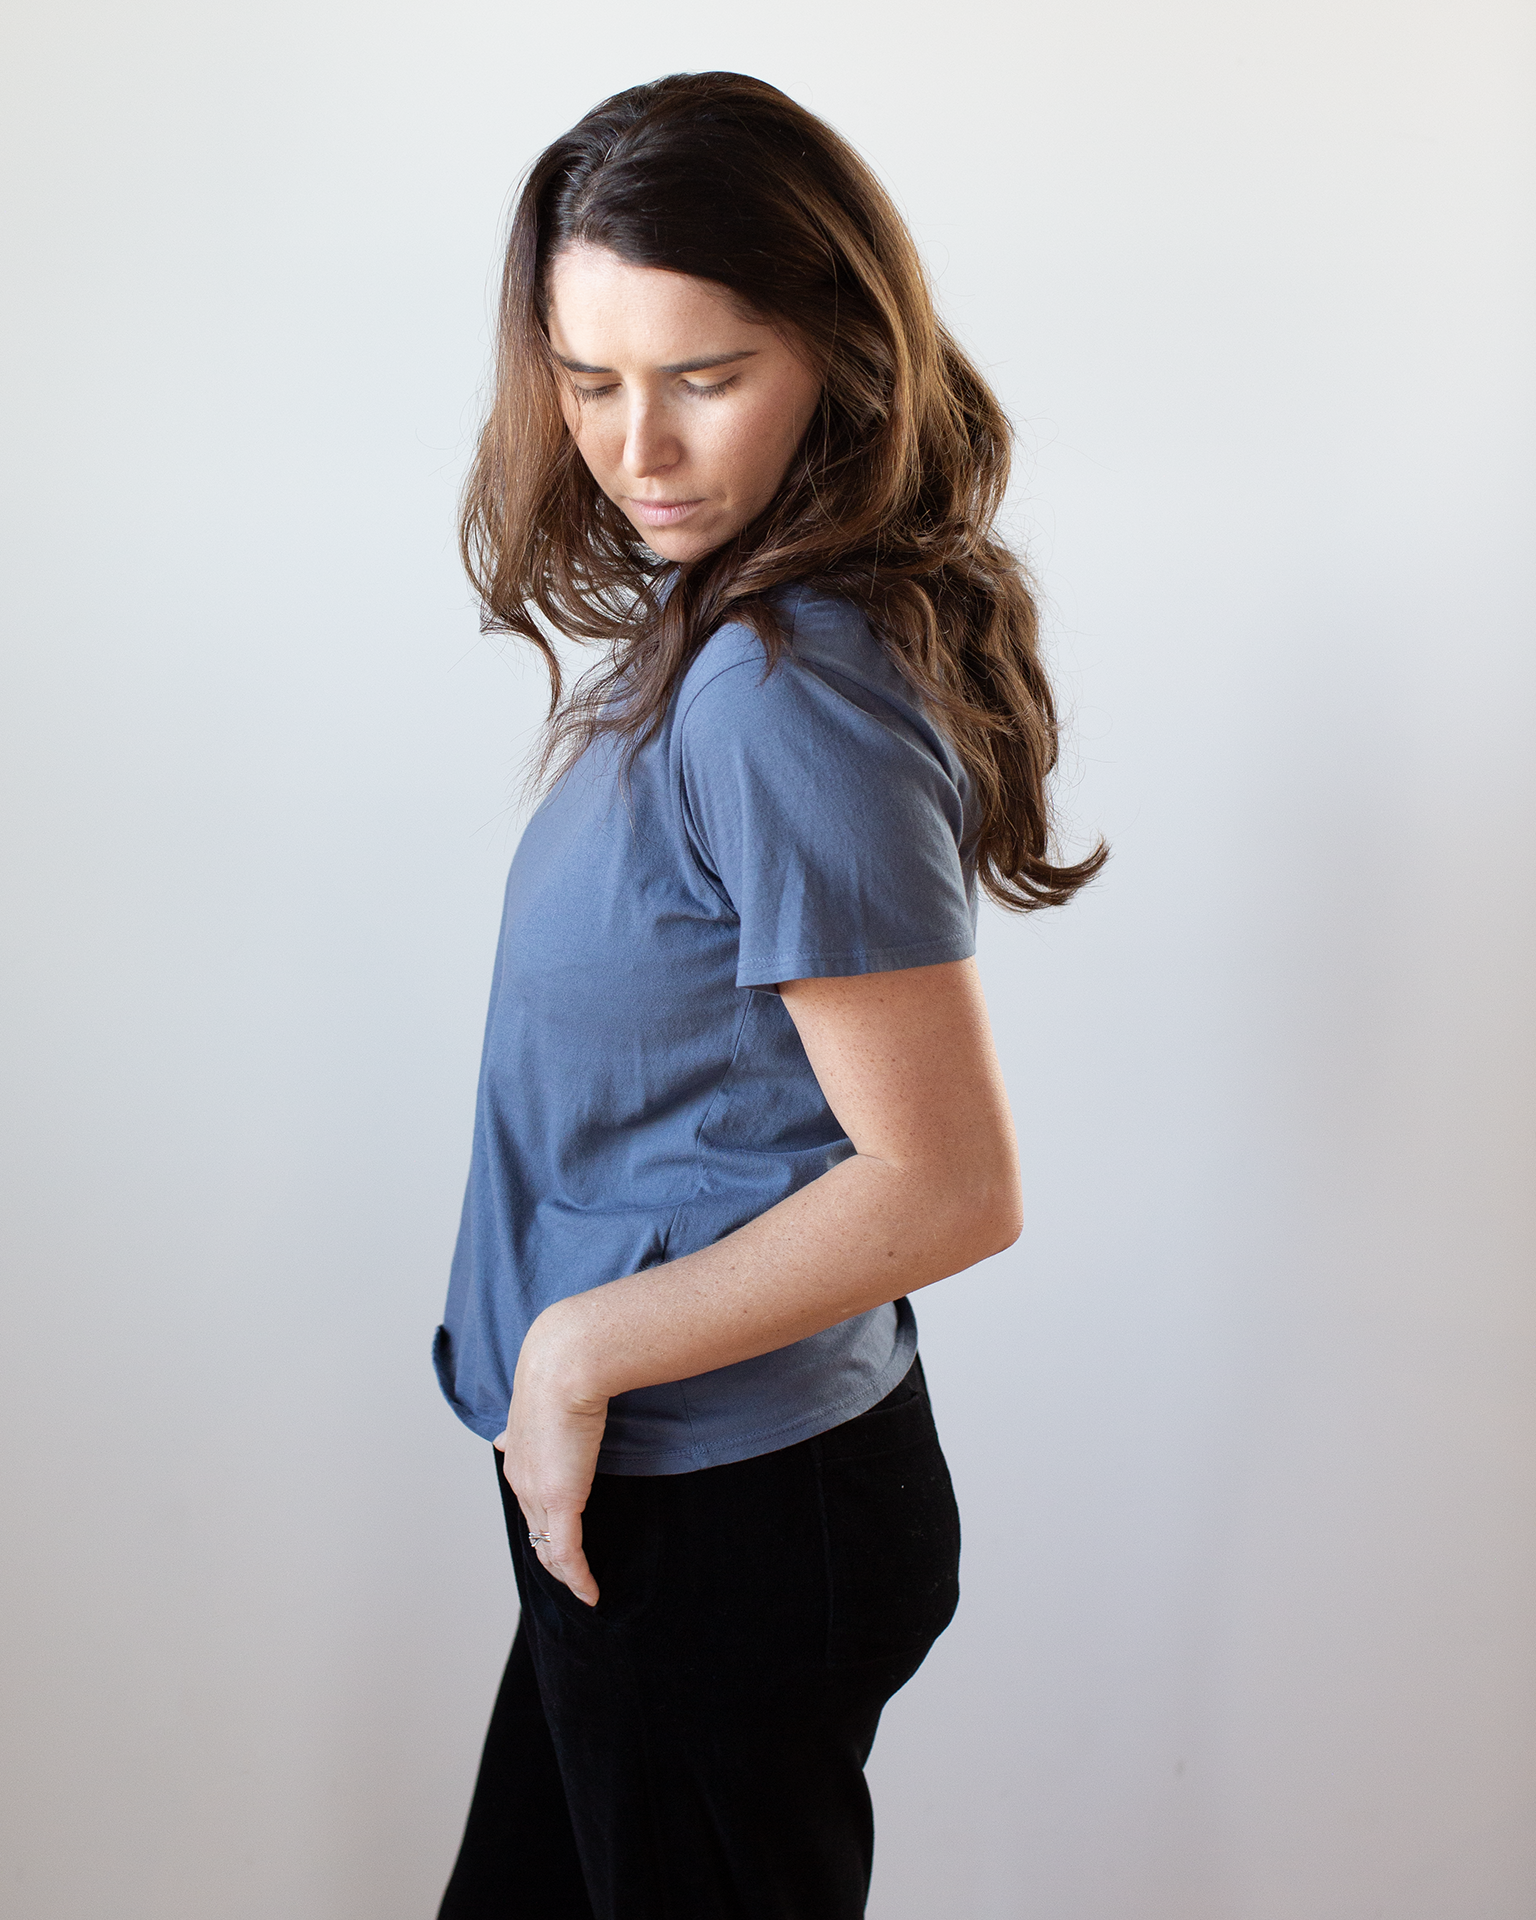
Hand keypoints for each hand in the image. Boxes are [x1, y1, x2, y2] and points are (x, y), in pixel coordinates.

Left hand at [494, 1314, 608, 1607]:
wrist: (564, 1363)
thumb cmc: (564, 1365)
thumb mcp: (547, 1389)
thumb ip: (543, 1406)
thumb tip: (530, 1403)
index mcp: (516, 1453)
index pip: (527, 1499)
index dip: (541, 1520)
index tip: (556, 1532)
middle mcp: (521, 1478)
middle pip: (536, 1530)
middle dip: (552, 1554)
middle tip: (572, 1572)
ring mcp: (537, 1493)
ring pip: (549, 1548)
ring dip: (566, 1572)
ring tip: (582, 1588)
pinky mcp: (560, 1501)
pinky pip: (568, 1554)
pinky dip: (578, 1578)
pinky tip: (590, 1594)